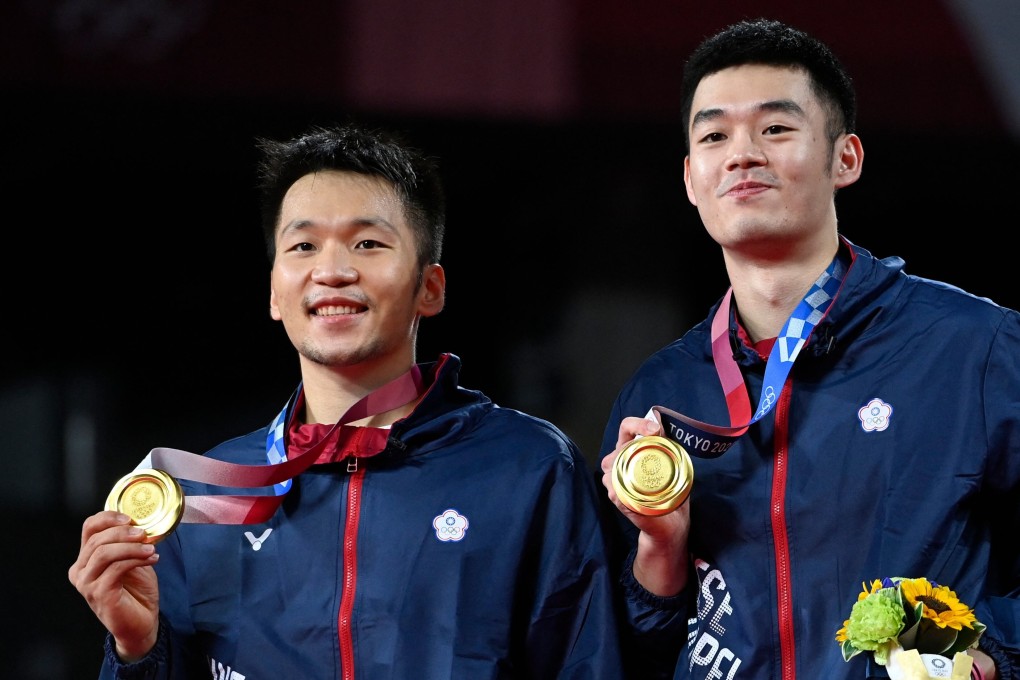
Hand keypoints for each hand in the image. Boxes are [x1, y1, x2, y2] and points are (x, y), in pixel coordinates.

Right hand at [68, 510, 160, 661]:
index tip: (131, 518)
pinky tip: (152, 559)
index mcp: (86, 559)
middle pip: (96, 539)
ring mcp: (86, 584)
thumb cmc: (136, 591)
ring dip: (130, 547)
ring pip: (103, 553)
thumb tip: (140, 524)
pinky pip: (115, 569)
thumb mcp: (132, 560)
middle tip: (144, 533)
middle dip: (123, 532)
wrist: (141, 623)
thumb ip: (129, 543)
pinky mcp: (98, 594)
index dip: (108, 517)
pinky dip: (136, 560)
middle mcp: (80, 571)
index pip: (89, 528)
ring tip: (150, 549)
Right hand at [601, 416, 691, 596]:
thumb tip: (662, 421)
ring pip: (614, 464)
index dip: (638, 424)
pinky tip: (637, 492)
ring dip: (635, 464)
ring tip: (654, 474)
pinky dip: (625, 487)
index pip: (627, 428)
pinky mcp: (617, 498)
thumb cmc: (671, 493)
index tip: (655, 429)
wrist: (671, 525)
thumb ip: (666, 444)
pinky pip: (614, 488)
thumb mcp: (673, 465)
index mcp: (631, 452)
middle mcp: (619, 463)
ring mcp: (615, 480)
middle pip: (620, 445)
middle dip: (639, 442)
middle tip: (660, 446)